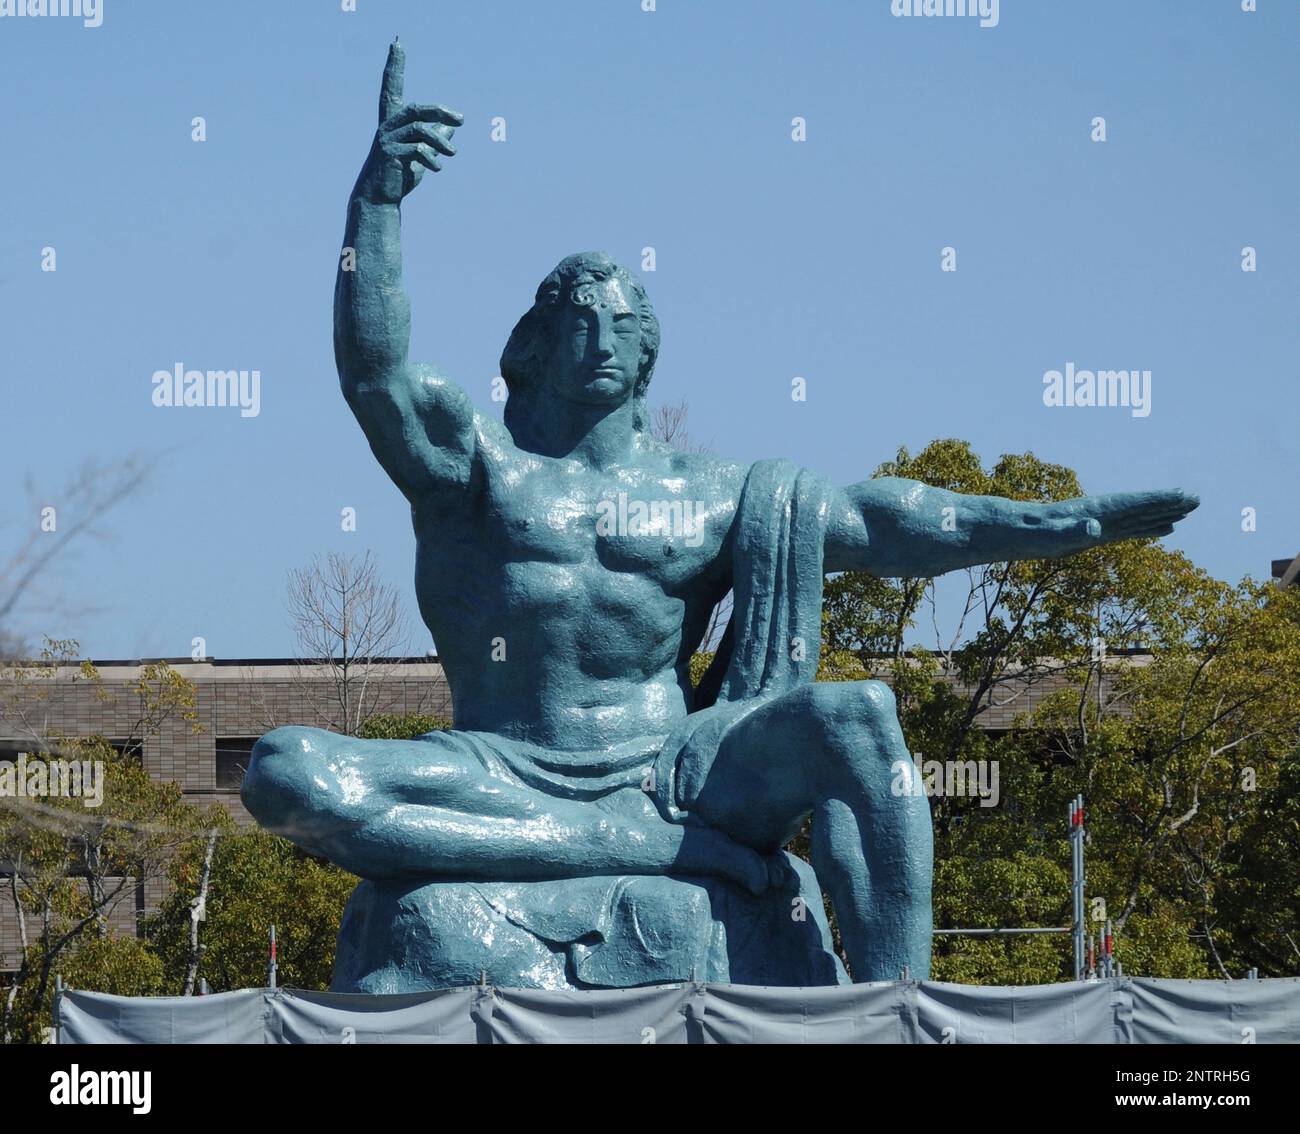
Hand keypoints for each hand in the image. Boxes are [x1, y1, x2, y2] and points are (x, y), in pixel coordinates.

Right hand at [356, 40, 462, 204]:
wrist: (381, 197)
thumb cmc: (400, 175)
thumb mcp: (422, 155)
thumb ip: (435, 139)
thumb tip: (453, 127)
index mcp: (393, 121)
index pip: (391, 86)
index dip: (394, 65)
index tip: (397, 42)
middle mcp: (388, 126)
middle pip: (417, 109)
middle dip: (440, 111)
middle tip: (461, 120)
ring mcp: (388, 140)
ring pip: (420, 130)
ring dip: (440, 141)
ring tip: (454, 154)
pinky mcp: (391, 155)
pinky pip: (417, 150)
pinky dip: (431, 158)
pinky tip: (439, 168)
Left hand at [1041, 488, 1198, 554]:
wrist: (1017, 532)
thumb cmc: (1033, 534)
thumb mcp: (1054, 535)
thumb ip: (1074, 531)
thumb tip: (1094, 528)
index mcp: (1097, 511)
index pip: (1135, 504)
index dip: (1159, 500)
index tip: (1184, 495)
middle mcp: (1104, 514)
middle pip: (1143, 508)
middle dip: (1169, 504)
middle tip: (1197, 499)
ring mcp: (1102, 523)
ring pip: (1140, 518)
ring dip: (1163, 514)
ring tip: (1187, 511)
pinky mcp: (1096, 535)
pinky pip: (1130, 531)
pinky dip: (1148, 529)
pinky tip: (1163, 529)